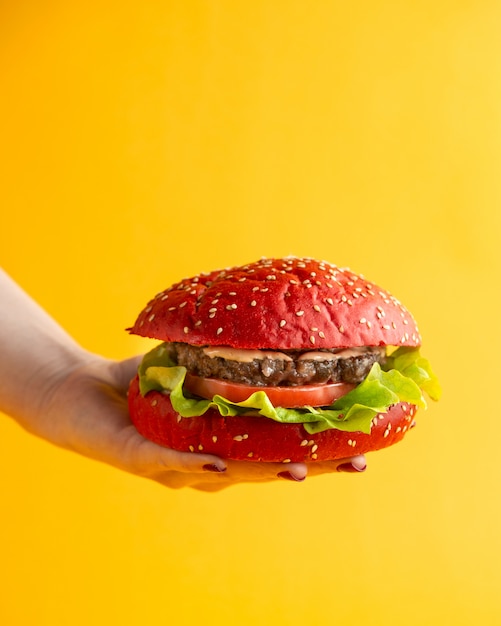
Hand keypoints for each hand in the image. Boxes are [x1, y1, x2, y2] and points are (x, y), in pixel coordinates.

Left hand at [37, 353, 366, 491]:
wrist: (75, 390)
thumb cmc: (139, 381)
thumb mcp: (192, 364)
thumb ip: (227, 354)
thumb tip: (272, 321)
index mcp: (221, 444)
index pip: (276, 452)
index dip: (319, 454)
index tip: (364, 449)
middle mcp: (202, 465)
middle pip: (261, 471)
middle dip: (309, 468)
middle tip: (354, 463)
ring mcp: (171, 467)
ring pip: (222, 473)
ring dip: (260, 472)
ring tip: (299, 469)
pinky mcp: (136, 457)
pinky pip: (166, 461)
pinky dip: (193, 463)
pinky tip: (219, 464)